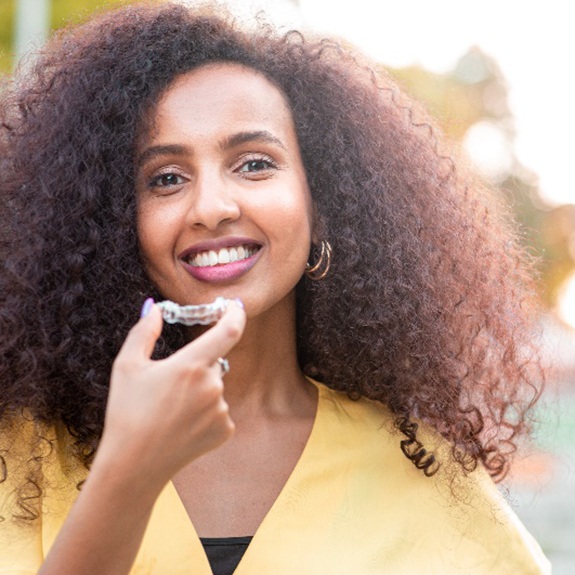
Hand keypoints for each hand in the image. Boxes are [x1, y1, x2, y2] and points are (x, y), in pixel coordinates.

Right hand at [96, 299, 245, 486]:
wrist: (133, 466)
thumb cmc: (126, 412)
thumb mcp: (127, 366)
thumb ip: (144, 331)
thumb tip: (155, 307)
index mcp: (191, 365)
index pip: (230, 330)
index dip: (236, 313)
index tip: (236, 305)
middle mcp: (212, 386)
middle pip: (214, 362)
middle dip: (197, 365)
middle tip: (170, 385)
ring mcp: (221, 410)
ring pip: (216, 387)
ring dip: (200, 391)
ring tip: (171, 411)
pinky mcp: (225, 430)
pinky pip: (219, 410)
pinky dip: (205, 413)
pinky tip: (182, 426)